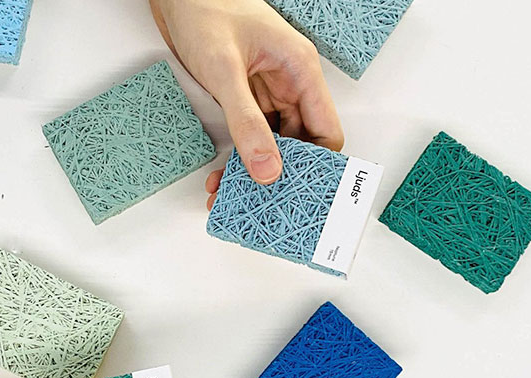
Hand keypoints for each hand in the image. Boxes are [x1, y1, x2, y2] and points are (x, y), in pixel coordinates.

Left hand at [150, 0, 343, 207]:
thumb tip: (267, 169)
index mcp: (300, 71)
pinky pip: (251, 136)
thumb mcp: (224, 70)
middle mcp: (289, 85)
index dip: (317, 167)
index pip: (326, 133)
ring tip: (230, 196)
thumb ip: (246, 122)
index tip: (298, 196)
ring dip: (254, 172)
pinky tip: (222, 176)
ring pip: (273, 145)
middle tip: (261, 205)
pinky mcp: (244, 98)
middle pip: (300, 145)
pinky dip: (239, 159)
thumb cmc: (204, 8)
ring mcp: (266, 93)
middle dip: (280, 176)